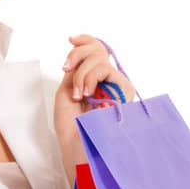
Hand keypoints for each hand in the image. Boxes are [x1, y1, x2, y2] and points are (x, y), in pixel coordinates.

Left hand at [52, 34, 137, 183]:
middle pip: (99, 49)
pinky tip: (85, 93)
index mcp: (95, 84)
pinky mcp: (124, 91)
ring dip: (81, 72)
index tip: (71, 39)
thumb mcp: (65, 94)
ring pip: (100, 57)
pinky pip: (104, 68)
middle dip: (78, 55)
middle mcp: (108, 84)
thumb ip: (74, 72)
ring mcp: (116, 87)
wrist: (79, 149)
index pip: (97, 53)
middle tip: (66, 69)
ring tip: (78, 93)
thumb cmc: (71, 129)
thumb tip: (81, 52)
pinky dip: (89, 77)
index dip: (86, 41)